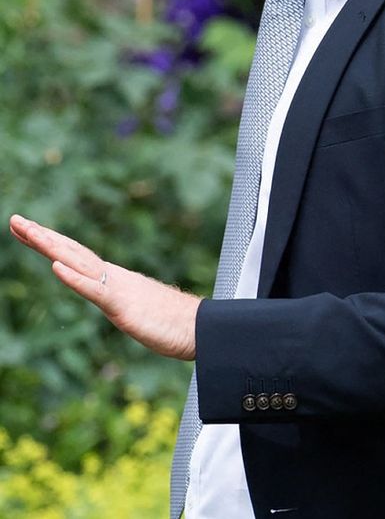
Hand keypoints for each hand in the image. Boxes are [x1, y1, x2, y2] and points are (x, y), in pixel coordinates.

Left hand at [9, 214, 199, 360]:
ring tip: (28, 232)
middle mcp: (114, 277)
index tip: (26, 229)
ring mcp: (118, 289)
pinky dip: (74, 278)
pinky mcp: (123, 307)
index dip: (50, 242)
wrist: (201, 329)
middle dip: (42, 236)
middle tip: (15, 220)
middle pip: (73, 252)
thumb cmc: (173, 323)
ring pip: (79, 264)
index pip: (76, 256)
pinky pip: (95, 290)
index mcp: (114, 279)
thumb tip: (116, 298)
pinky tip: (56, 268)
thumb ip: (124, 300)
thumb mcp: (138, 310)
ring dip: (51, 247)